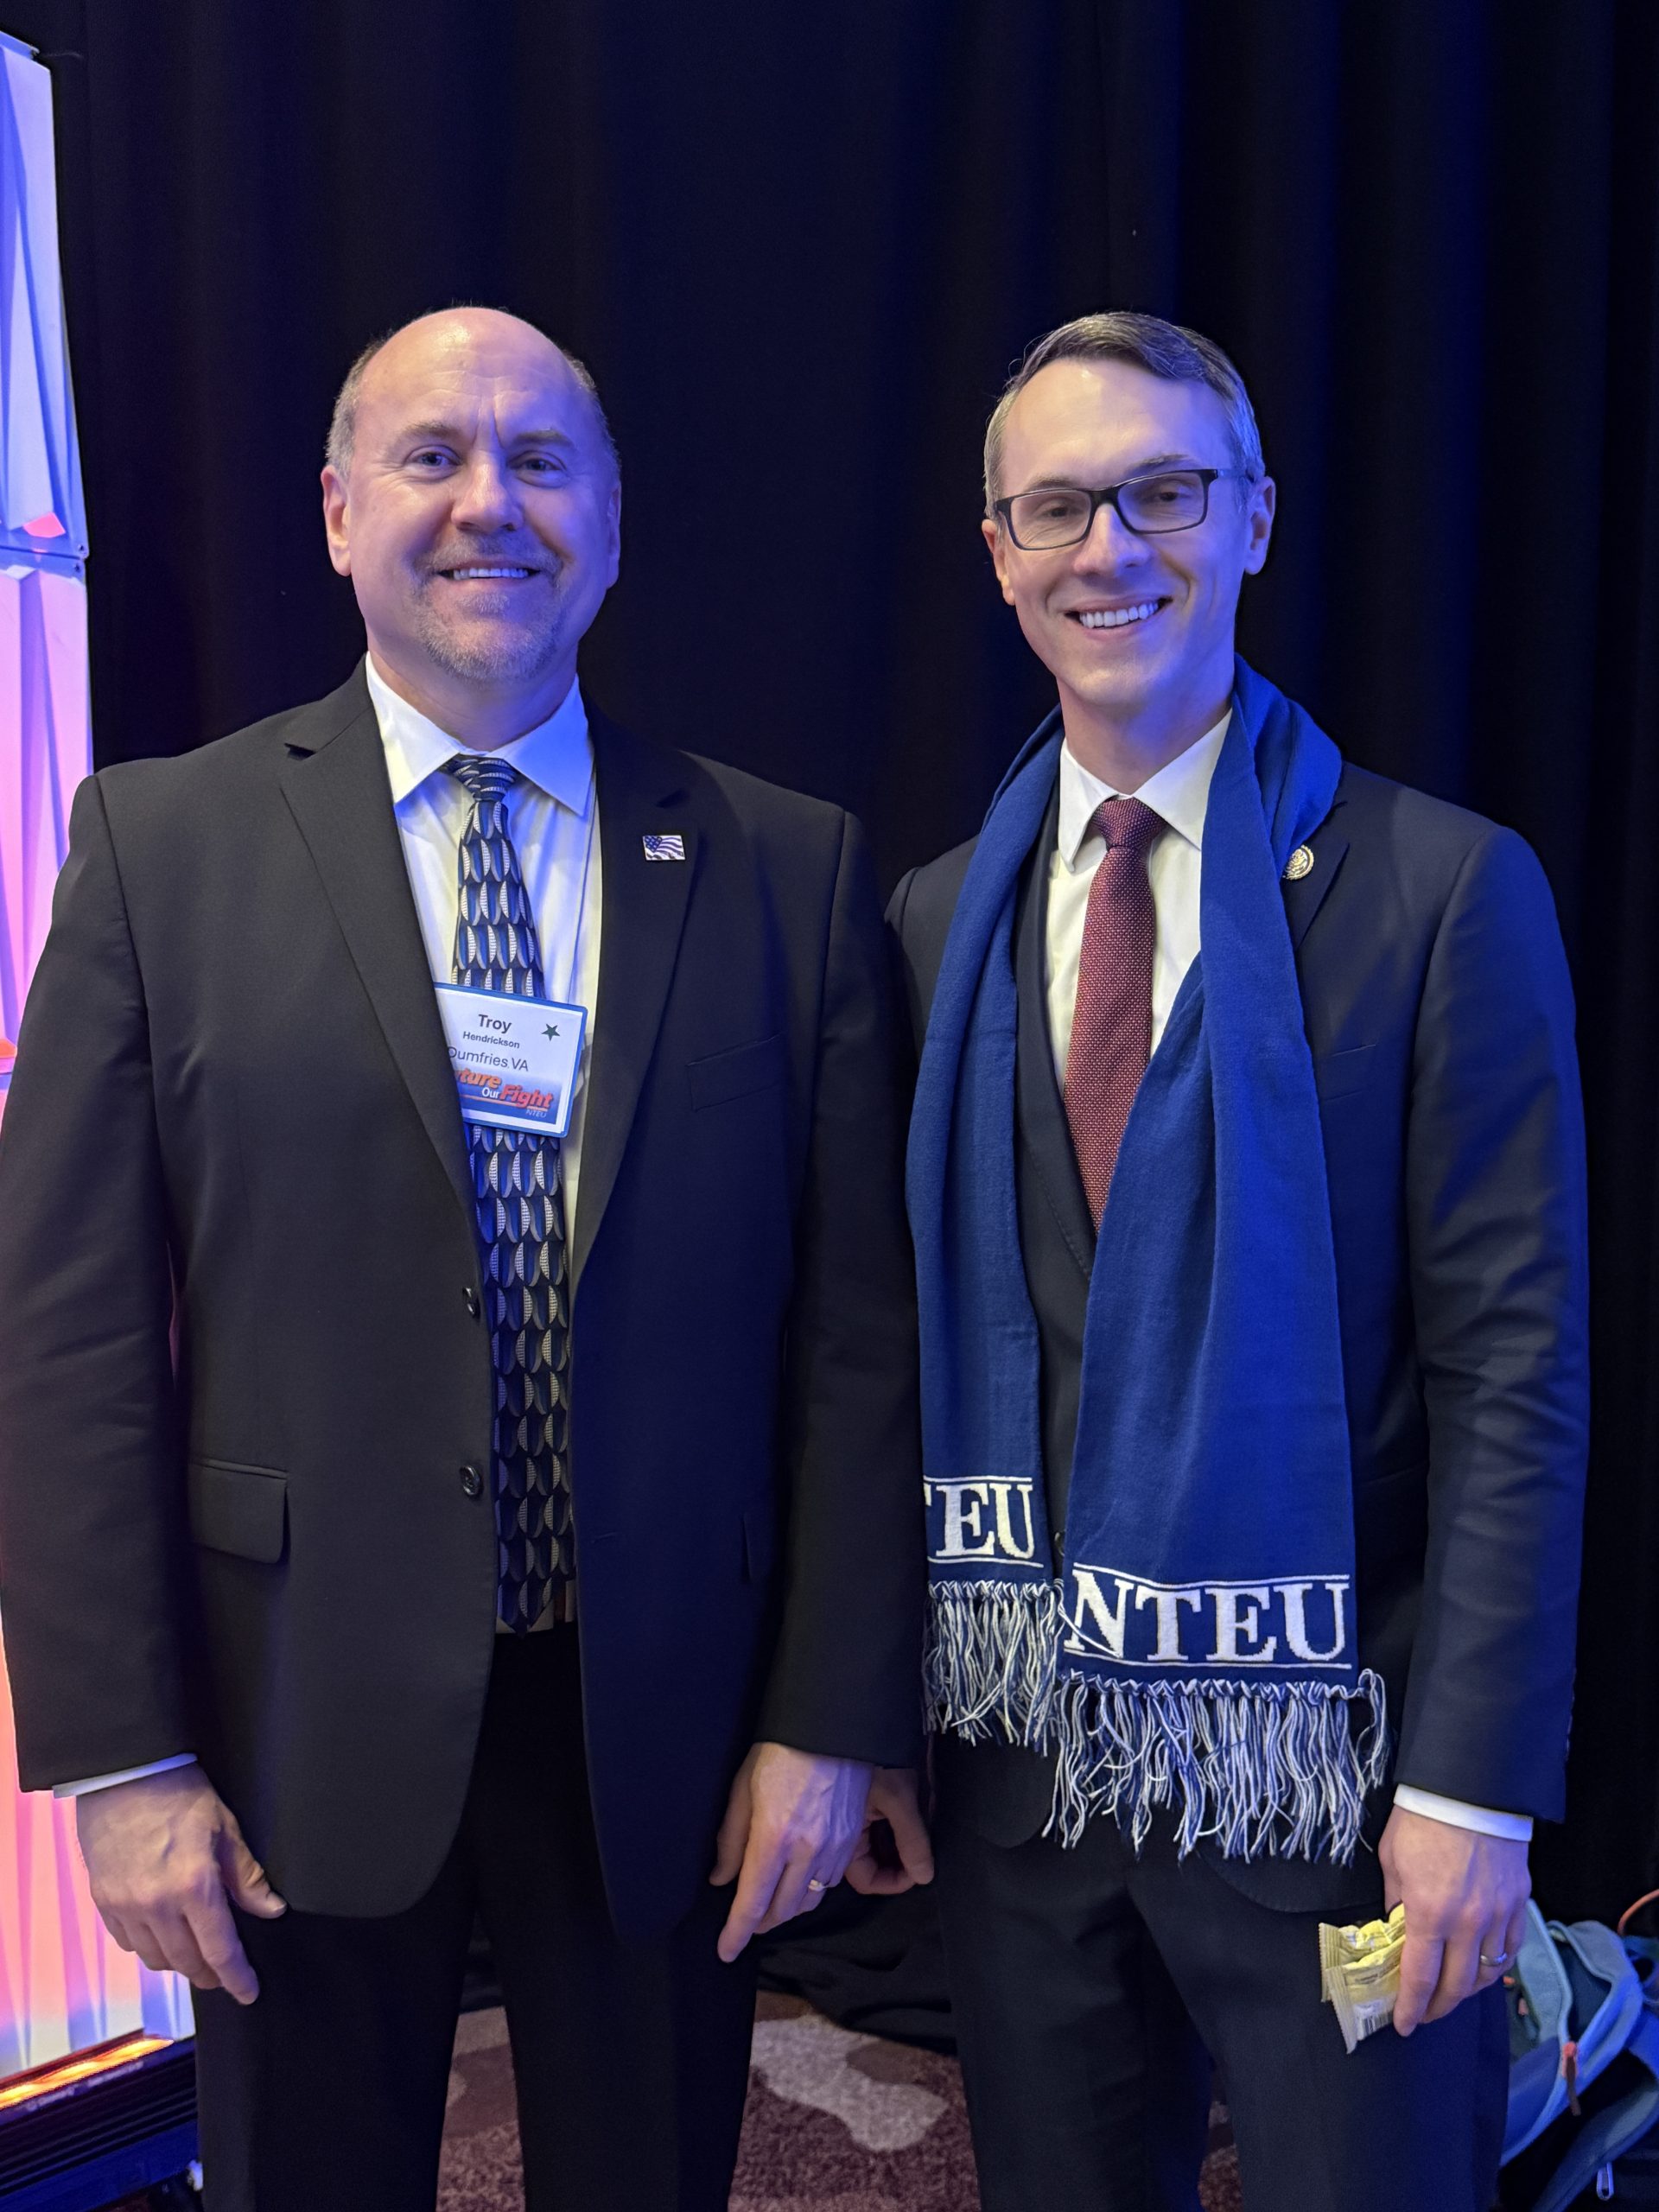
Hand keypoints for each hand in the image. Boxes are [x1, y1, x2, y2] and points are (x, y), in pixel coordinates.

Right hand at [75, 1766, 285, 2004]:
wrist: (124, 1774)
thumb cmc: (180, 1794)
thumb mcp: (225, 1829)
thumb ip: (246, 1876)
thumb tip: (271, 1909)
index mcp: (193, 1886)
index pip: (220, 1949)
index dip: (237, 1977)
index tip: (249, 1992)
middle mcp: (156, 1906)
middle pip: (187, 1962)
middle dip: (210, 1974)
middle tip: (225, 1974)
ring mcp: (125, 1907)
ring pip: (156, 1959)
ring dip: (179, 1963)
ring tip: (196, 1956)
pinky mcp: (104, 1902)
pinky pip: (129, 1943)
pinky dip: (150, 1947)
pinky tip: (163, 1936)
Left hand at [709, 1742, 871, 1962]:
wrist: (831, 1727)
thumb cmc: (779, 1752)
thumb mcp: (741, 1790)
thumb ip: (730, 1840)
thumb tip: (720, 1879)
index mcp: (773, 1837)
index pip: (752, 1902)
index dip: (737, 1933)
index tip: (726, 1952)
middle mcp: (805, 1850)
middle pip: (781, 1910)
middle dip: (760, 1923)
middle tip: (744, 1922)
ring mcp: (832, 1847)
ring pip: (808, 1902)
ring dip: (786, 1908)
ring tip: (770, 1901)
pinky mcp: (849, 1841)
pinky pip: (829, 1882)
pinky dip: (810, 1890)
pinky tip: (798, 1877)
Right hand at [844, 1767, 933, 1895]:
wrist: (852, 1718)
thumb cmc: (872, 1756)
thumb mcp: (898, 1798)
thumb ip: (912, 1840)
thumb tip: (924, 1877)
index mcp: (842, 1838)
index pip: (866, 1879)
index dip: (894, 1882)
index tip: (918, 1870)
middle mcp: (838, 1833)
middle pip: (868, 1865)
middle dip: (896, 1862)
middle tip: (921, 1850)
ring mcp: (843, 1818)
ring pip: (870, 1848)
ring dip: (894, 1845)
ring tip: (916, 1829)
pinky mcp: (851, 1804)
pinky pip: (868, 1828)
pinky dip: (888, 1829)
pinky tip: (903, 1816)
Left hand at [1379, 1804, 1528, 2035]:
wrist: (1469, 1788)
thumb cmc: (1421, 1820)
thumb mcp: (1392, 1861)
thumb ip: (1395, 1902)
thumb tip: (1396, 1932)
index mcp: (1429, 1914)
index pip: (1420, 1978)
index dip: (1411, 2008)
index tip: (1402, 2025)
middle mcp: (1467, 1924)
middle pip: (1457, 1986)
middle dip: (1438, 2007)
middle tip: (1425, 2014)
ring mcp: (1498, 1915)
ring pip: (1488, 1974)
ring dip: (1468, 1991)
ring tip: (1452, 1994)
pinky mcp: (1518, 1903)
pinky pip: (1510, 1950)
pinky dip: (1496, 1967)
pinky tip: (1483, 1968)